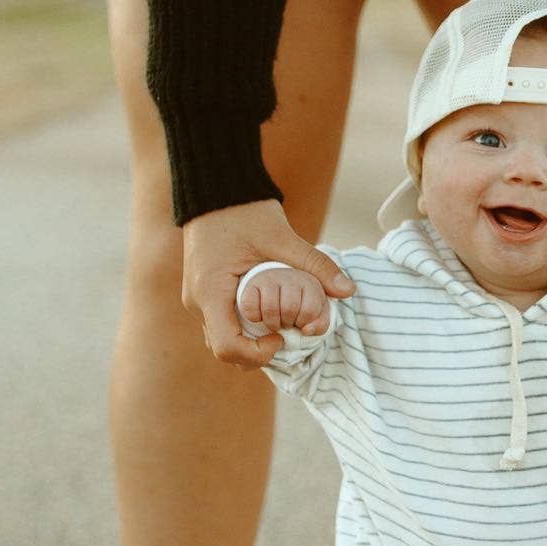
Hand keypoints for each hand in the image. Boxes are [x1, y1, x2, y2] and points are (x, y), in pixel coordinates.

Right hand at [182, 199, 353, 368]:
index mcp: (211, 292)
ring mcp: (197, 300)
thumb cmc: (244, 212)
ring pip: (222, 340)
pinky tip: (268, 316)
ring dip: (250, 343)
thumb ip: (315, 265)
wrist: (214, 191)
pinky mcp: (203, 296)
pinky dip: (244, 329)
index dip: (257, 354)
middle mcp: (198, 302)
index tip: (281, 337)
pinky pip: (222, 325)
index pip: (228, 347)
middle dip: (257, 353)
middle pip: (225, 351)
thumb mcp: (283, 238)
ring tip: (279, 327)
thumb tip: (349, 291)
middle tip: (286, 336)